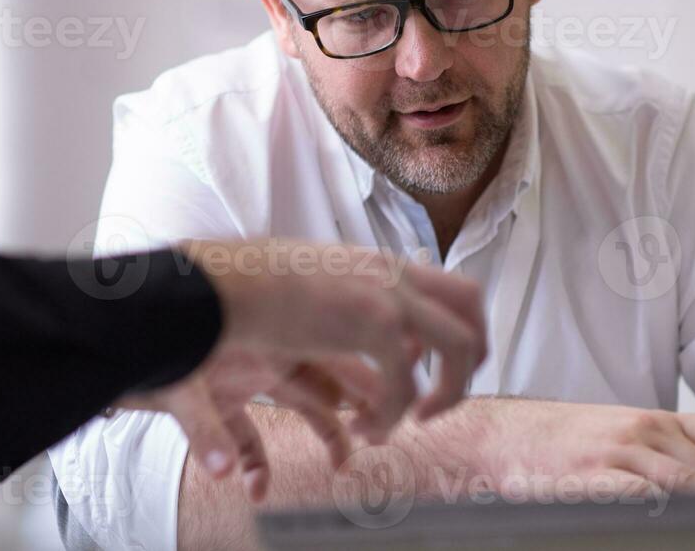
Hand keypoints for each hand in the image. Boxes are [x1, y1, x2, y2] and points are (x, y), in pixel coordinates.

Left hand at [118, 349, 377, 501]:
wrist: (109, 328)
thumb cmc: (147, 341)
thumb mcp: (179, 382)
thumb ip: (204, 428)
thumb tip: (224, 471)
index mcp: (269, 338)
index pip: (335, 357)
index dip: (368, 380)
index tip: (391, 404)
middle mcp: (264, 353)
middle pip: (329, 381)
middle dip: (358, 408)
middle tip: (382, 432)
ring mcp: (245, 375)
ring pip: (303, 405)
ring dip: (325, 433)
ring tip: (341, 464)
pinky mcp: (220, 397)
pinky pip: (251, 433)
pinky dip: (257, 461)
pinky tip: (255, 487)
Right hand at [132, 240, 485, 498]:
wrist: (223, 283)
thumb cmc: (248, 288)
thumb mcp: (305, 290)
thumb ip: (334, 305)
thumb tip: (345, 330)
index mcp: (375, 265)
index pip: (445, 286)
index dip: (452, 330)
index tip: (428, 368)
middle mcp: (390, 273)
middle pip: (471, 303)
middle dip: (470, 356)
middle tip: (441, 398)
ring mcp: (387, 294)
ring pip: (458, 344)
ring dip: (446, 393)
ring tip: (410, 422)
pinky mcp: (373, 322)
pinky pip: (407, 381)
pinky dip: (394, 413)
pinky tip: (366, 429)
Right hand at [475, 399, 694, 497]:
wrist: (499, 438)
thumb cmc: (558, 443)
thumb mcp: (618, 434)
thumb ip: (666, 450)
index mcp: (652, 419)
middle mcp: (643, 431)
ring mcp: (620, 454)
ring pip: (690, 487)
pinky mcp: (597, 479)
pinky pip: (649, 499)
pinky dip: (668, 513)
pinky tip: (671, 521)